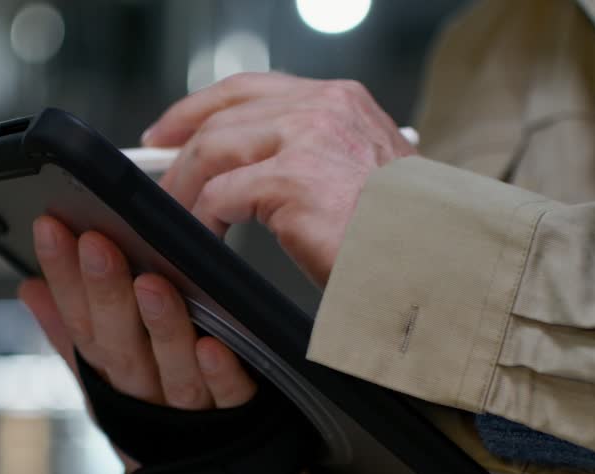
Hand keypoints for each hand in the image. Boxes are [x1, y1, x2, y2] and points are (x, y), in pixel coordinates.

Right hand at [18, 215, 303, 473]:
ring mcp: (191, 417)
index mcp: (114, 381)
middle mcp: (146, 399)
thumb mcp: (113, 389)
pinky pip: (229, 399)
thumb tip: (29, 287)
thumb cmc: (169, 436)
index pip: (80, 323)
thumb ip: (74, 339)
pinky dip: (220, 374)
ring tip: (150, 282)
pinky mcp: (243, 427)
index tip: (52, 228)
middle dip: (103, 292)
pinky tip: (214, 345)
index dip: (64, 277)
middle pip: (118, 345)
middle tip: (96, 241)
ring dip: (160, 326)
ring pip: (170, 369)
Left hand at [145, 72, 415, 285]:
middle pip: (223, 114)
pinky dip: (203, 218)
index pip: (251, 89)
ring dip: (185, 187)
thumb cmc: (402, 235)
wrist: (433, 264)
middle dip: (180, 147)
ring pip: (213, 150)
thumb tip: (250, 171)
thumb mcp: (361, 177)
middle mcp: (324, 107)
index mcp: (341, 101)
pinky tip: (206, 239)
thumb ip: (313, 158)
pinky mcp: (290, 180)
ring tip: (178, 218)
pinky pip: (220, 195)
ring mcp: (307, 139)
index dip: (201, 108)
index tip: (171, 132)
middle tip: (160, 180)